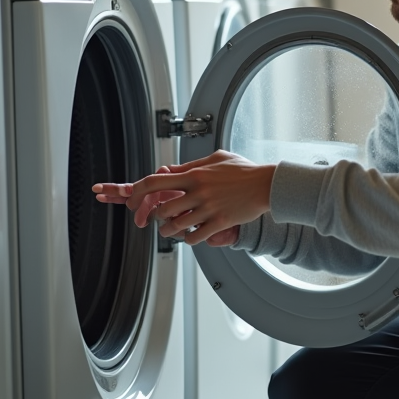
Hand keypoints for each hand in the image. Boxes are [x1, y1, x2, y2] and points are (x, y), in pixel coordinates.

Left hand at [92, 151, 273, 245]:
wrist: (266, 184)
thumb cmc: (243, 170)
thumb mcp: (214, 159)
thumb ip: (190, 165)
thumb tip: (170, 170)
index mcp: (194, 174)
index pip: (156, 181)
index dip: (138, 192)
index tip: (132, 197)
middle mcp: (199, 192)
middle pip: (162, 209)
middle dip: (154, 217)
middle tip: (155, 218)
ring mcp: (209, 208)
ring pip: (176, 226)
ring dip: (168, 231)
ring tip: (170, 229)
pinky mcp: (220, 222)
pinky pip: (195, 237)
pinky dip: (188, 239)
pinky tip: (191, 235)